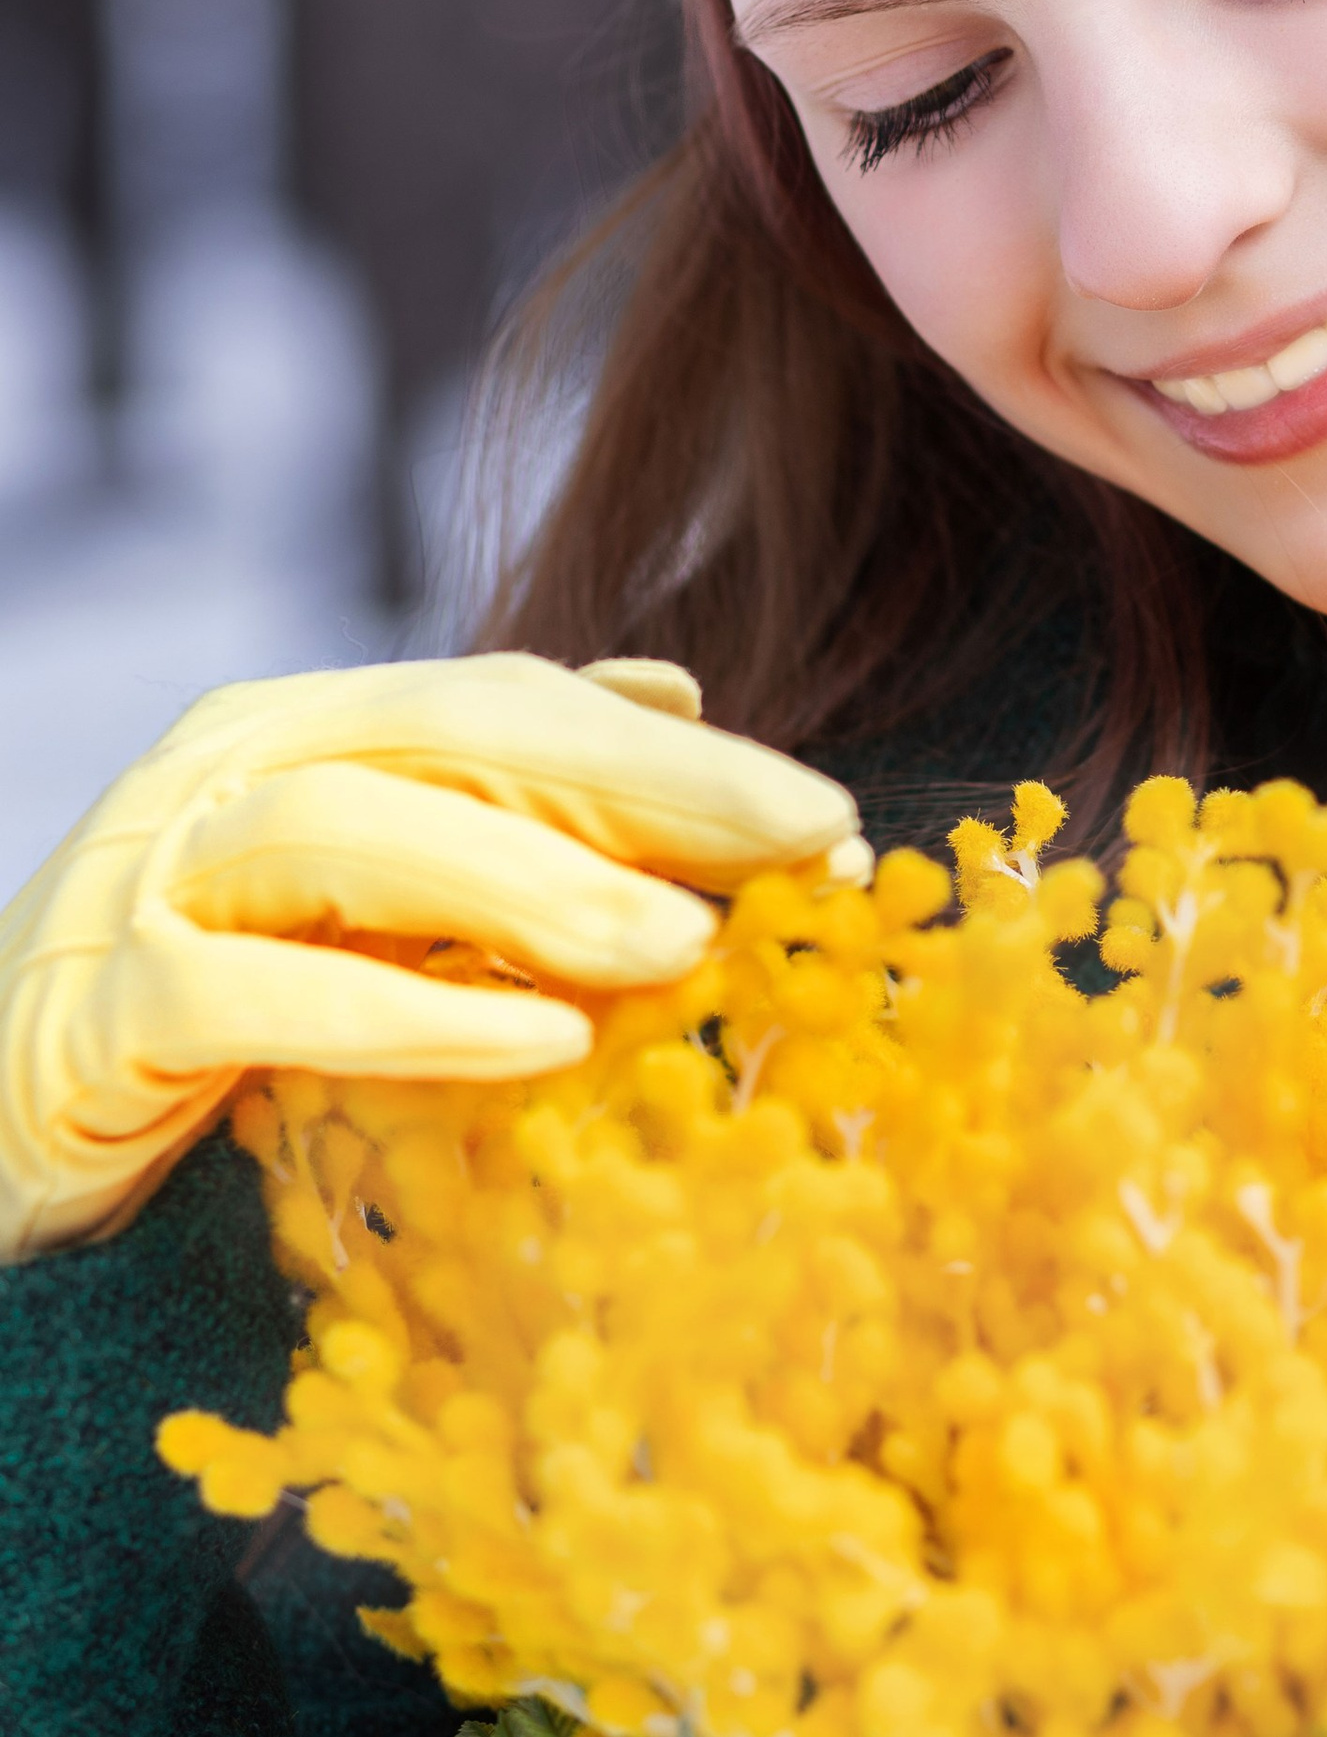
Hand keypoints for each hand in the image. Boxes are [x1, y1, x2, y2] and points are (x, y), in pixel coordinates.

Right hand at [0, 652, 861, 1259]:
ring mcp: (146, 879)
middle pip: (459, 732)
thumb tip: (674, 686)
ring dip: (537, 890)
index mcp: (316, 728)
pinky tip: (541, 1050)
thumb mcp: (384, 892)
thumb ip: (513, 796)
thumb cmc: (213, 1009)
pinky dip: (407, 1016)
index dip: (680, 756)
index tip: (830, 818)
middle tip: (809, 837)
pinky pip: (254, 997)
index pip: (520, 708)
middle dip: (646, 783)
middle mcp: (233, 769)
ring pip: (355, 835)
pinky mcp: (87, 1014)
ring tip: (688, 946)